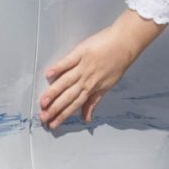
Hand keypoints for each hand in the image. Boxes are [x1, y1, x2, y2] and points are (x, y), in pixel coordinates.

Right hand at [40, 9, 166, 128]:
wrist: (124, 44)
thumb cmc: (117, 63)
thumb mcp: (107, 86)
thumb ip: (94, 101)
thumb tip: (87, 118)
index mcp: (91, 88)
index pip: (74, 105)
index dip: (63, 116)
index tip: (53, 124)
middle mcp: (86, 80)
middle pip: (67, 96)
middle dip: (55, 109)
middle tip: (43, 117)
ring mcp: (83, 66)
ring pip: (65, 82)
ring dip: (53, 93)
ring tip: (43, 102)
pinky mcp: (81, 53)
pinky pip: (67, 62)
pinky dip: (58, 68)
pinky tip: (48, 74)